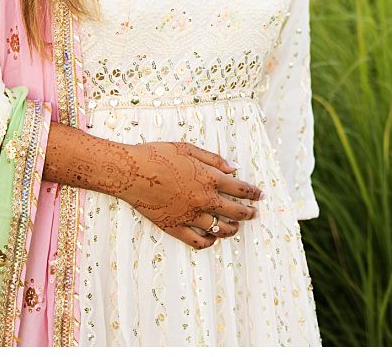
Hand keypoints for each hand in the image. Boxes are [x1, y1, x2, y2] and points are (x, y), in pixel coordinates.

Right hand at [112, 142, 263, 249]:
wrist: (131, 172)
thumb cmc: (157, 155)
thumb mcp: (188, 149)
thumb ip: (214, 160)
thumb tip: (234, 169)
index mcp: (209, 178)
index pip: (241, 189)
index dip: (253, 193)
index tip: (259, 195)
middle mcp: (204, 199)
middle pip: (236, 211)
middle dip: (249, 213)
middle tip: (254, 213)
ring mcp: (190, 216)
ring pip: (221, 229)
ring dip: (232, 228)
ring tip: (235, 226)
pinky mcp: (175, 227)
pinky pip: (199, 241)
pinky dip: (210, 241)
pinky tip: (213, 237)